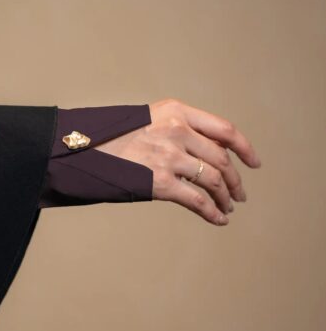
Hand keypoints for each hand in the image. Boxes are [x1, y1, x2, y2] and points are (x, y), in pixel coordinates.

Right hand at [94, 98, 261, 225]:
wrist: (78, 149)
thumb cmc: (109, 136)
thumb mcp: (147, 118)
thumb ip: (178, 128)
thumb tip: (210, 151)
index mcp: (176, 111)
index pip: (224, 129)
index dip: (245, 148)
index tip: (254, 163)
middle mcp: (177, 131)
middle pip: (221, 159)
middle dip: (235, 180)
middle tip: (240, 193)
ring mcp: (169, 157)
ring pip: (214, 180)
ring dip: (226, 197)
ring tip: (229, 207)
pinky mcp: (160, 182)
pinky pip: (198, 201)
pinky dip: (213, 212)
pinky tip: (218, 219)